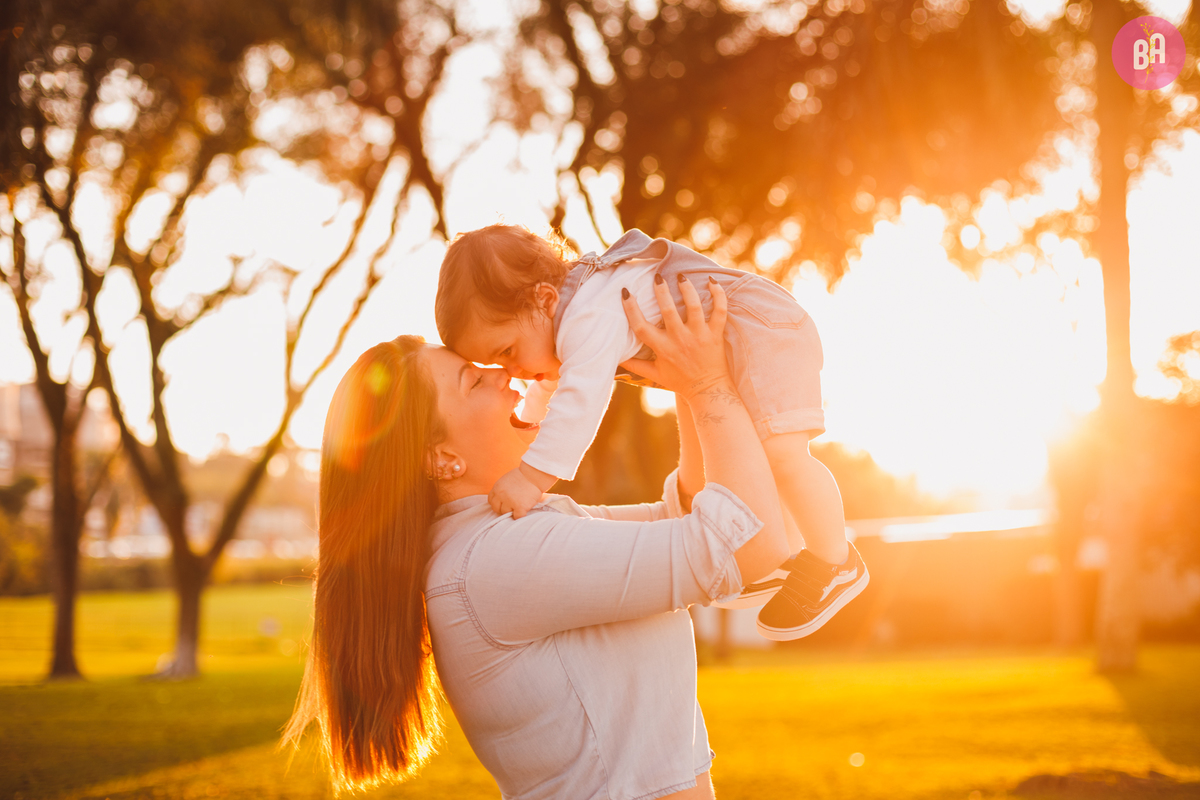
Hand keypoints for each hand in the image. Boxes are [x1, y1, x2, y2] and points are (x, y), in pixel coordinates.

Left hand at [489, 467, 545, 518]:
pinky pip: (516, 517)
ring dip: (512, 511)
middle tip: (512, 506)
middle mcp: (501, 495)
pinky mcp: (520, 507)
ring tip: (520, 505)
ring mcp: (510, 502)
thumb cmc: (524, 475)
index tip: (503, 503)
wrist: (534, 474)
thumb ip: (502, 489)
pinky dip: (520, 515)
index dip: (497, 503)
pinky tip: (524, 509)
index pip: (491, 500)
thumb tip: (501, 499)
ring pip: (506, 513)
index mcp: (497, 487)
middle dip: (503, 509)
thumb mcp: (507, 479)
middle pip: (496, 508)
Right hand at [619, 275, 729, 400]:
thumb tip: (615, 357)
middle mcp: (680, 340)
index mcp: (662, 348)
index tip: (626, 292)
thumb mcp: (655, 374)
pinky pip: (719, 311)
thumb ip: (634, 365)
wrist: (708, 390)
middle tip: (657, 277)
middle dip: (662, 291)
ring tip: (681, 276)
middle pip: (668, 311)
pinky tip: (711, 281)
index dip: (631, 309)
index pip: (641, 327)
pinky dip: (718, 295)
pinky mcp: (715, 334)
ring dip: (687, 289)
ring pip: (694, 307)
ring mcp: (699, 335)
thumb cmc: (680, 381)